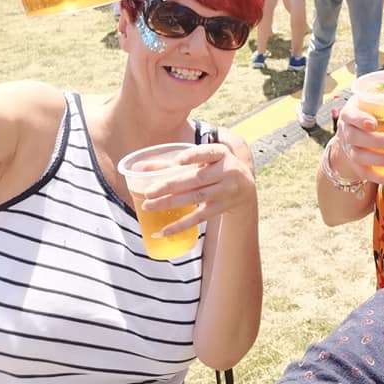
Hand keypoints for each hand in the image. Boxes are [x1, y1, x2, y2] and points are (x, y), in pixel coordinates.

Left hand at [139, 141, 256, 235]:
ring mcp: (226, 190)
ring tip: (149, 206)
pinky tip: (165, 230)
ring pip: (196, 197)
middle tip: (148, 193)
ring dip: (171, 203)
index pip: (208, 153)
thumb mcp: (201, 160)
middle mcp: (227, 171)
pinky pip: (200, 217)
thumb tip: (138, 167)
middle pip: (196, 179)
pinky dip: (181, 224)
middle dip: (171, 186)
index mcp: (221, 154)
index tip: (178, 161)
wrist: (245, 186)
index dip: (194, 156)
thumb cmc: (214, 168)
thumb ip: (171, 163)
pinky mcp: (223, 207)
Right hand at [331, 96, 383, 184]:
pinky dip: (383, 178)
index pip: (350, 116)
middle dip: (378, 142)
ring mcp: (350, 151)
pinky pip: (368, 175)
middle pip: (356, 138)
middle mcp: (347, 132)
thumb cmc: (369, 114)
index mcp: (350, 113)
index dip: (360, 120)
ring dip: (383, 160)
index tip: (373, 124)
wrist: (353, 134)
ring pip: (361, 158)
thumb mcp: (378, 104)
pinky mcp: (357, 166)